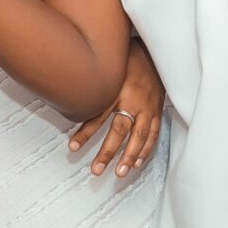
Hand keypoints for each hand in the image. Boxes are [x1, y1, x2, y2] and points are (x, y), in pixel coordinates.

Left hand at [68, 43, 163, 179]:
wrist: (153, 53)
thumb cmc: (127, 62)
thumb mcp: (108, 72)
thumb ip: (93, 88)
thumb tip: (69, 100)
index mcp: (117, 90)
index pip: (97, 115)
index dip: (84, 133)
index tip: (72, 147)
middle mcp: (133, 101)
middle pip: (120, 131)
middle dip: (108, 152)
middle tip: (96, 170)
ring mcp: (148, 108)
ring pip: (139, 137)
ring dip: (130, 157)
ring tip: (120, 173)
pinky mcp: (157, 111)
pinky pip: (153, 134)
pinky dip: (146, 150)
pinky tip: (138, 163)